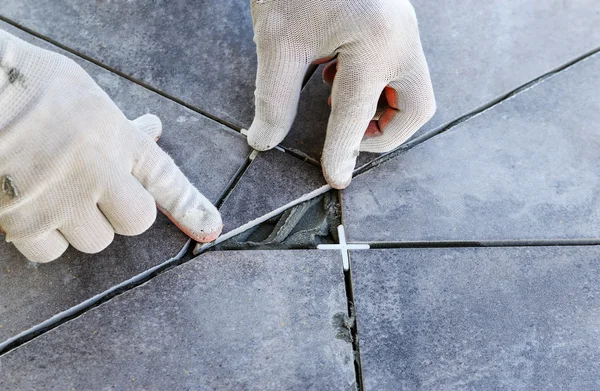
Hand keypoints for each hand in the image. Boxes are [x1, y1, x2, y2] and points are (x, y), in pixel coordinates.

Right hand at [0, 30, 221, 262]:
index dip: (192, 207)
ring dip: (81, 226)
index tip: (210, 227)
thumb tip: (152, 128)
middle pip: (135, 221)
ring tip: (56, 194)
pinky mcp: (23, 222)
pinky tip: (30, 208)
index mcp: (118, 137)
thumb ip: (122, 124)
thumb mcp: (88, 98)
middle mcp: (98, 172)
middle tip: (97, 193)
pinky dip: (43, 238)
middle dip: (121, 212)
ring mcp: (62, 200)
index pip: (166, 179)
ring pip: (94, 240)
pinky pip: (51, 252)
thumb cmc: (31, 86)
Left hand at [247, 0, 435, 187]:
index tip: (336, 177)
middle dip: (384, 133)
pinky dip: (377, 87)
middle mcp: (401, 35)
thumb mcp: (277, 40)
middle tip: (349, 135)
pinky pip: (401, 70)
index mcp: (374, 40)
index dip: (343, 152)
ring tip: (337, 102)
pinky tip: (340, 76)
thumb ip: (273, 98)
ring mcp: (404, 27)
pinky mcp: (395, 23)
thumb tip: (265, 140)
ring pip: (414, 91)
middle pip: (416, 108)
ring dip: (382, 110)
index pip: (358, 114)